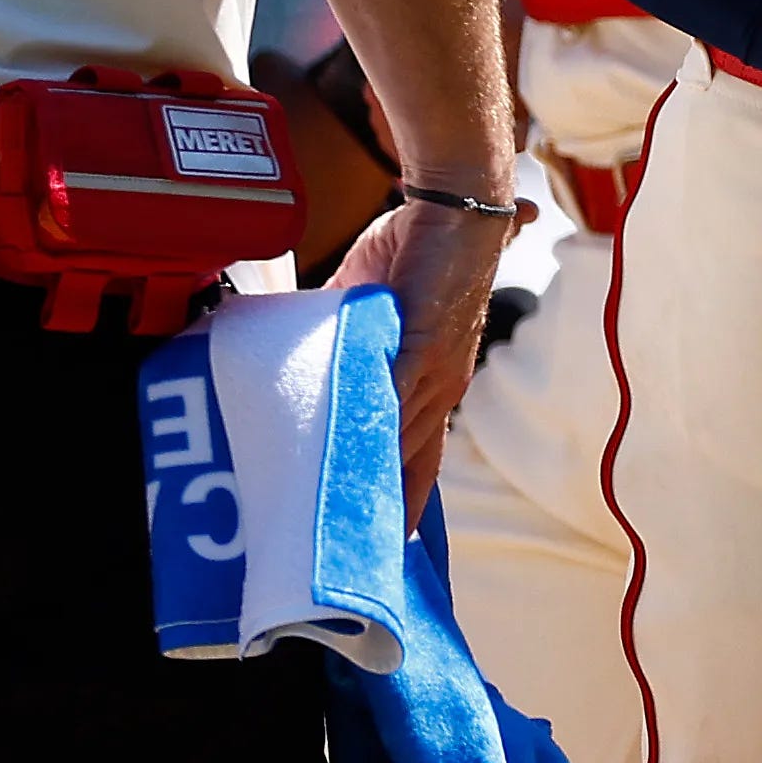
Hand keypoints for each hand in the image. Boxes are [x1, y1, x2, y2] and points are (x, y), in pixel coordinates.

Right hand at [328, 194, 517, 524]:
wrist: (456, 203)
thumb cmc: (419, 249)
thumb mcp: (374, 307)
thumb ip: (347, 338)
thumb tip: (305, 355)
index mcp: (434, 386)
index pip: (418, 459)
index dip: (396, 502)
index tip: (374, 548)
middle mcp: (441, 389)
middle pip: (411, 468)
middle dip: (382, 515)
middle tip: (348, 559)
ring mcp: (435, 371)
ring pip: (400, 446)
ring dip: (369, 485)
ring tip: (332, 526)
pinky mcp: (422, 347)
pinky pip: (393, 401)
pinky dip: (370, 434)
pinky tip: (342, 464)